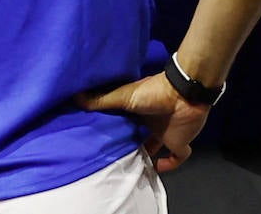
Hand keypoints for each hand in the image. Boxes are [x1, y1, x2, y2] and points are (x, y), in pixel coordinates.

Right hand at [79, 72, 209, 172]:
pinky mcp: (179, 142)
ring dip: (147, 157)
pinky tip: (156, 167)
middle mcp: (151, 121)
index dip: (116, 129)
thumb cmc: (154, 92)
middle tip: (115, 156)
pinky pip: (177, 157)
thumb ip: (101, 100)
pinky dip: (168, 164)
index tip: (102, 136)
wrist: (184, 94)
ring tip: (131, 166)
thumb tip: (75, 98)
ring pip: (155, 148)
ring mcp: (167, 132)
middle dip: (130, 146)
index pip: (125, 122)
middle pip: (139, 137)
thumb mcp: (123, 96)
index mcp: (138, 109)